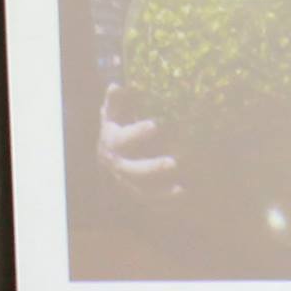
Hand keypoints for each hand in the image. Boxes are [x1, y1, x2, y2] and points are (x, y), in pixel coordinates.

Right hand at [97, 84, 181, 200]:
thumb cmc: (117, 126)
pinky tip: (183, 200)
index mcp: (113, 142)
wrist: (108, 153)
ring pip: (141, 191)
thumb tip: (116, 85)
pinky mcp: (136, 192)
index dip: (137, 133)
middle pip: (132, 170)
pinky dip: (164, 204)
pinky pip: (149, 202)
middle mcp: (118, 165)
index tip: (155, 125)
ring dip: (160, 193)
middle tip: (173, 163)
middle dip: (152, 168)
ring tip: (182, 190)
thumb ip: (116, 101)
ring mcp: (126, 181)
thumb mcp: (114, 112)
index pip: (123, 139)